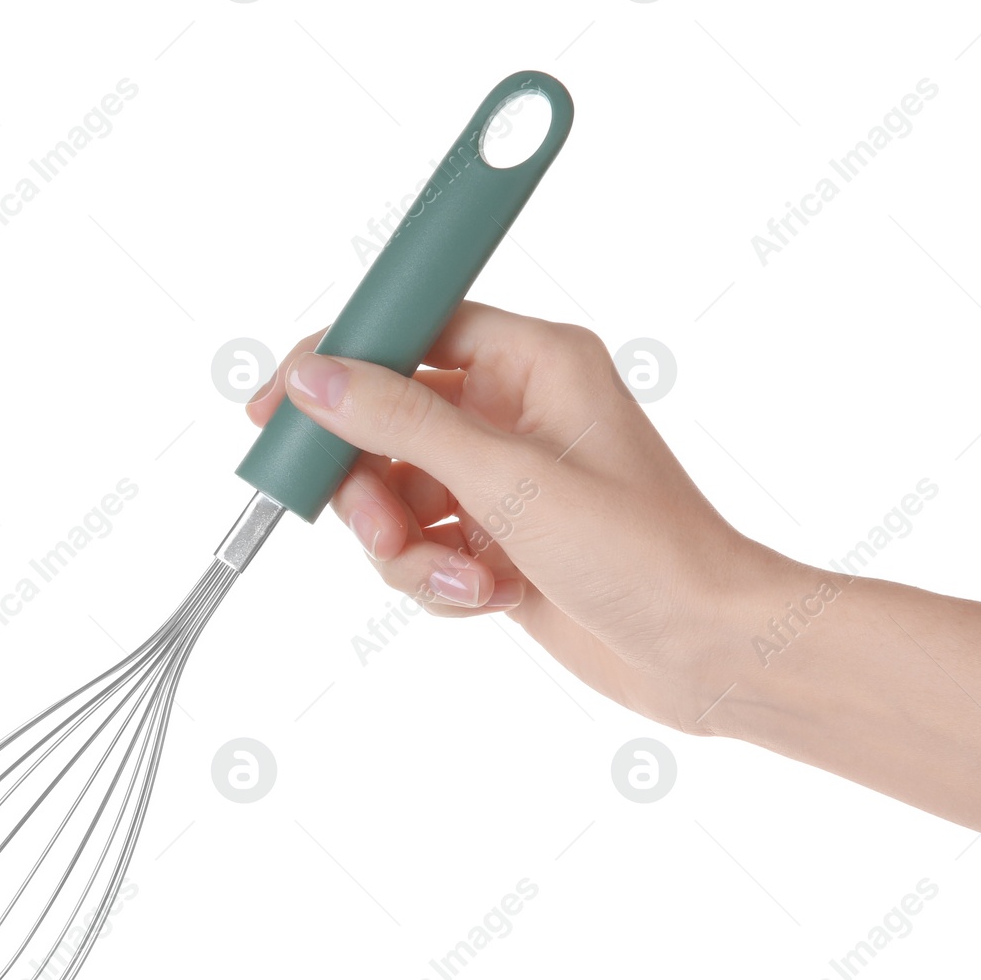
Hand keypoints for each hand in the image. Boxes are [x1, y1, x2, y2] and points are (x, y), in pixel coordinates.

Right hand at [246, 302, 780, 733]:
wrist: (707, 651)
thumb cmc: (644, 550)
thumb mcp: (510, 480)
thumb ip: (403, 423)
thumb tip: (315, 378)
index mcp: (533, 363)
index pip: (411, 328)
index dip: (338, 361)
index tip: (274, 404)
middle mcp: (515, 413)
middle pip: (387, 422)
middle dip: (370, 484)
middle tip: (371, 526)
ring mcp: (505, 482)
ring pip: (396, 496)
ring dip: (406, 548)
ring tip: (457, 577)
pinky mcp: (499, 543)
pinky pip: (424, 549)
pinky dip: (439, 580)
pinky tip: (488, 597)